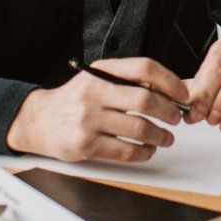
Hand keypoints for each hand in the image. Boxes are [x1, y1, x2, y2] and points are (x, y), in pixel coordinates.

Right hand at [6, 58, 187, 161]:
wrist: (38, 120)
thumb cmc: (76, 99)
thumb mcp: (99, 78)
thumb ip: (128, 80)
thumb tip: (170, 90)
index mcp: (103, 71)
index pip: (145, 68)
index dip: (170, 81)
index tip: (183, 94)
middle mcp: (95, 93)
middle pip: (146, 100)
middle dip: (170, 112)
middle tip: (177, 118)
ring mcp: (89, 120)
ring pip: (139, 129)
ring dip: (161, 136)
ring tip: (166, 137)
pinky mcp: (85, 145)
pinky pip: (125, 152)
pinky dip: (143, 153)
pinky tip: (148, 150)